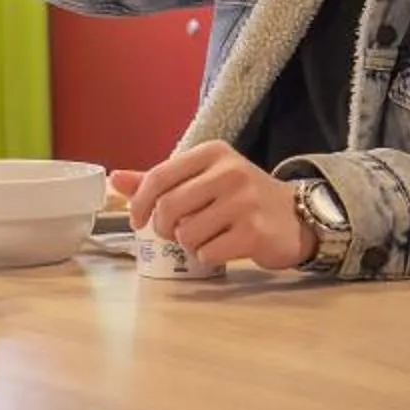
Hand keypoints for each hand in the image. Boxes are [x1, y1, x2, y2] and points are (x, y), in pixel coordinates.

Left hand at [112, 141, 311, 271]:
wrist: (295, 217)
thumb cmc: (241, 198)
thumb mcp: (203, 179)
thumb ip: (160, 180)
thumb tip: (114, 178)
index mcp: (213, 153)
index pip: (158, 177)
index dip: (140, 203)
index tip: (139, 219)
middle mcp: (229, 172)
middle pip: (168, 207)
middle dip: (163, 228)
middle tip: (174, 233)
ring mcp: (244, 202)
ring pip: (186, 234)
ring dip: (188, 244)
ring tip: (206, 236)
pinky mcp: (254, 232)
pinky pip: (207, 253)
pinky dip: (208, 256)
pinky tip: (224, 247)